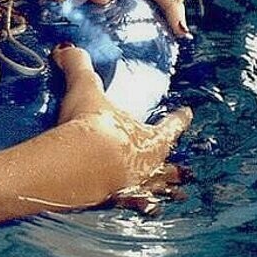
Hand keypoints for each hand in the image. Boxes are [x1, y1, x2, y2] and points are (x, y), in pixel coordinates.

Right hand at [52, 43, 191, 210]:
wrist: (78, 165)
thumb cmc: (92, 127)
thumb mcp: (84, 91)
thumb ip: (79, 68)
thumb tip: (68, 49)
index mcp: (150, 139)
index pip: (170, 126)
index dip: (178, 118)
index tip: (188, 112)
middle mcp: (148, 166)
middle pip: (168, 167)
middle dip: (175, 169)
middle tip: (183, 170)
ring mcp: (134, 188)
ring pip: (155, 191)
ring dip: (160, 191)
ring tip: (168, 195)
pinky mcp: (114, 203)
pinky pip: (128, 205)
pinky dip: (132, 205)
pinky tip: (133, 207)